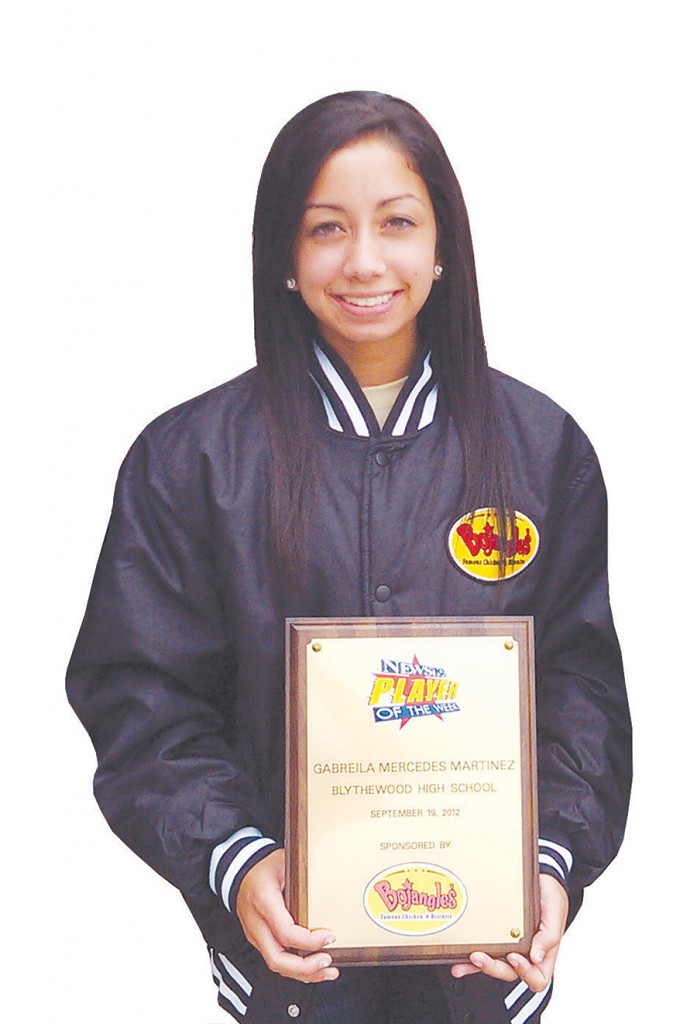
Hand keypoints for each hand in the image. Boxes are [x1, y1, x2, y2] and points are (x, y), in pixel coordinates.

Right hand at [236, 848, 339, 982]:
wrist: (240, 871)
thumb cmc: (266, 867)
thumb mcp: (285, 862)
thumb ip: (304, 877)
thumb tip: (332, 884)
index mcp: (263, 900)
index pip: (284, 931)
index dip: (309, 940)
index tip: (330, 936)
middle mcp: (256, 922)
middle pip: (276, 958)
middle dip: (305, 967)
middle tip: (328, 961)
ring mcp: (255, 935)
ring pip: (276, 964)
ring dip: (303, 973)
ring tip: (328, 971)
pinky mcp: (260, 941)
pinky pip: (277, 960)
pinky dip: (296, 970)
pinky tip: (315, 969)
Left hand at [450, 874, 568, 992]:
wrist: (541, 878)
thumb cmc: (551, 896)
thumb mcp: (555, 911)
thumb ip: (549, 935)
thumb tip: (535, 957)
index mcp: (543, 954)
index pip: (537, 978)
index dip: (525, 973)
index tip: (513, 956)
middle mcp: (525, 955)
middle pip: (510, 973)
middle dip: (493, 968)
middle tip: (479, 957)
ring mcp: (509, 947)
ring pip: (493, 964)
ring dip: (476, 966)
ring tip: (462, 962)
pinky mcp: (496, 937)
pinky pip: (484, 950)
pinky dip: (469, 957)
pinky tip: (458, 958)